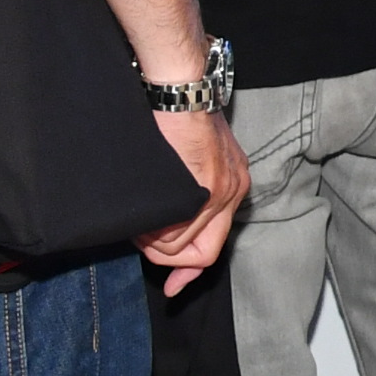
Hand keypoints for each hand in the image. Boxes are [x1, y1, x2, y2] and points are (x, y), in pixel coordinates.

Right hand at [142, 106, 247, 291]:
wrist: (179, 89)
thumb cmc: (174, 121)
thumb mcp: (189, 163)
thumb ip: (183, 202)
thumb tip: (163, 239)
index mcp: (231, 186)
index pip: (214, 248)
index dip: (188, 272)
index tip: (172, 286)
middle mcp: (233, 192)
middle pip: (202, 254)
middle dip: (166, 257)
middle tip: (143, 235)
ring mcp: (222, 190)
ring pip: (181, 247)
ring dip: (153, 239)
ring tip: (142, 212)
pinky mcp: (207, 186)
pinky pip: (176, 233)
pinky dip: (153, 229)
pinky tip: (146, 207)